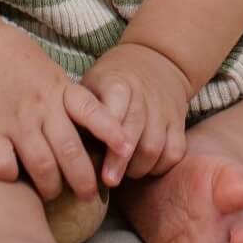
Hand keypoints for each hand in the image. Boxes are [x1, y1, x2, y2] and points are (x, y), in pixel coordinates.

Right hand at [0, 24, 128, 202]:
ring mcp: (14, 120)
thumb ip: (66, 98)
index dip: (112, 131)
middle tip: (90, 197)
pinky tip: (12, 177)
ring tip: (52, 193)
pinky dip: (10, 176)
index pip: (92, 111)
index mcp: (59, 89)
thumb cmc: (12, 61)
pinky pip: (2, 164)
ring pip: (42, 164)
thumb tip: (90, 127)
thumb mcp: (48, 72)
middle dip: (84, 179)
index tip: (127, 148)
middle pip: (70, 150)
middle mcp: (41, 106)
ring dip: (51, 185)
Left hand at [81, 42, 192, 183]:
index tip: (97, 159)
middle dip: (121, 162)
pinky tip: (146, 168)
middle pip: (136, 133)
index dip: (108, 138)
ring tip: (125, 174)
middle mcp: (144, 95)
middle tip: (108, 181)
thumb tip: (63, 148)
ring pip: (156, 146)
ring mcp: (164, 109)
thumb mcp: (91, 85)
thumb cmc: (111, 81)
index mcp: (118, 84)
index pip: (115, 112)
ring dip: (139, 167)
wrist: (156, 61)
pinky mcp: (180, 121)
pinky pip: (175, 151)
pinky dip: (161, 166)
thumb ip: (80, 112)